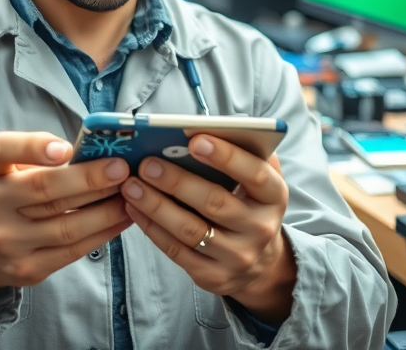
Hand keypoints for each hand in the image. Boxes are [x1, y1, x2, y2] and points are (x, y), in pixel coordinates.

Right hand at [0, 131, 132, 309]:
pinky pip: (73, 250)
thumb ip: (34, 150)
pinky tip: (122, 218)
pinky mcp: (27, 267)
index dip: (35, 147)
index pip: (2, 150)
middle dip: (89, 178)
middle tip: (121, 168)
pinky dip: (102, 233)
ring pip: (66, 225)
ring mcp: (7, 240)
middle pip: (44, 190)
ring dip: (105, 209)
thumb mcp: (1, 163)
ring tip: (129, 192)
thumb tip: (89, 151)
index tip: (67, 148)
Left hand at [121, 135, 296, 323]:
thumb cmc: (249, 203)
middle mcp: (260, 228)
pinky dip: (151, 227)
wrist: (260, 262)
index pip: (254, 174)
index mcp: (274, 196)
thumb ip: (242, 152)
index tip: (195, 139)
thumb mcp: (257, 179)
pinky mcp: (213, 277)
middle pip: (215, 203)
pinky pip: (176, 251)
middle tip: (147, 163)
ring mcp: (237, 257)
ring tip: (132, 184)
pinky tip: (133, 208)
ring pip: (190, 230)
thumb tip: (204, 127)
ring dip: (156, 205)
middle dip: (177, 181)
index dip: (226, 156)